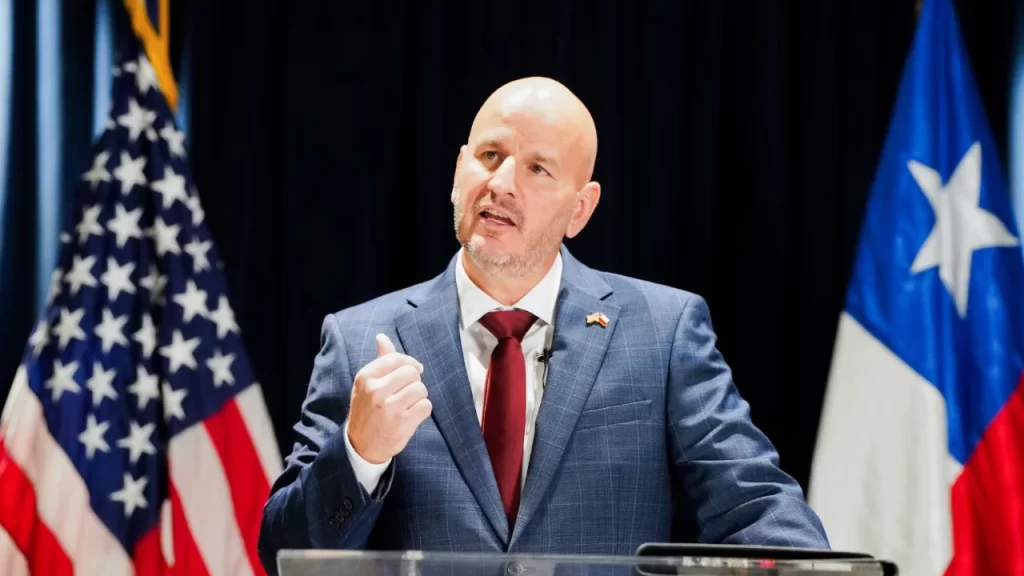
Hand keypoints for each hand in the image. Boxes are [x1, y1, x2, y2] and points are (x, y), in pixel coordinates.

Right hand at [347, 334, 431, 463]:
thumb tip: (383, 337)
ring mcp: (389, 407)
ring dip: (419, 396)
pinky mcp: (402, 422)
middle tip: (407, 392)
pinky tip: (411, 416)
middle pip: (411, 372)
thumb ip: (380, 360)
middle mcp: (375, 390)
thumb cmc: (367, 409)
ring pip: (420, 388)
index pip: (396, 358)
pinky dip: (423, 410)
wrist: (361, 445)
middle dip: (414, 381)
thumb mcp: (367, 384)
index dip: (410, 363)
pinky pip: (426, 406)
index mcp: (365, 377)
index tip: (413, 371)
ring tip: (408, 405)